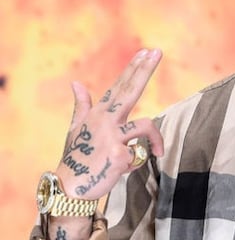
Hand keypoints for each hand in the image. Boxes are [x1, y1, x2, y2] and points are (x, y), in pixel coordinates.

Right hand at [55, 48, 163, 199]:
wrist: (69, 188)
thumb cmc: (77, 157)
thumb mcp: (77, 129)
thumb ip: (82, 105)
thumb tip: (76, 83)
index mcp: (99, 113)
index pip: (120, 86)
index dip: (134, 67)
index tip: (147, 51)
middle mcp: (105, 120)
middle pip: (130, 90)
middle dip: (145, 70)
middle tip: (158, 51)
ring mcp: (112, 137)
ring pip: (146, 125)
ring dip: (157, 140)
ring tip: (159, 152)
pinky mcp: (119, 155)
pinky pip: (140, 155)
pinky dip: (136, 163)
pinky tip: (123, 170)